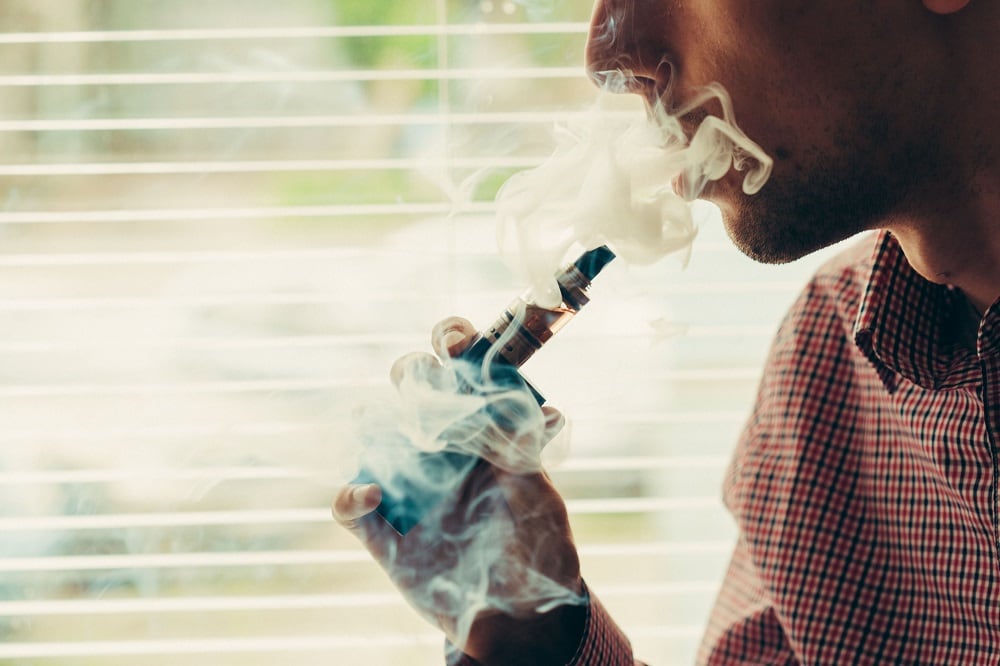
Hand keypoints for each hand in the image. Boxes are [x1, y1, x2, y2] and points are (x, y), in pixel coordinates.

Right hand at [333, 317, 587, 664]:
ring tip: (404, 438)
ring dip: (375, 425)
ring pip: (372, 435)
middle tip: (428, 387)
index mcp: (484, 432)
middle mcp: (443, 450)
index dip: (453, 345)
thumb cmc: (539, 550)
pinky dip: (350, 496)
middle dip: (414, 374)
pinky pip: (349, 507)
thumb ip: (526, 454)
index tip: (453, 340)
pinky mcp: (384, 533)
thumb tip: (529, 406)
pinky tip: (374, 495)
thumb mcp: (541, 499)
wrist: (522, 619)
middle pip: (413, 390)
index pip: (463, 372)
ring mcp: (410, 487)